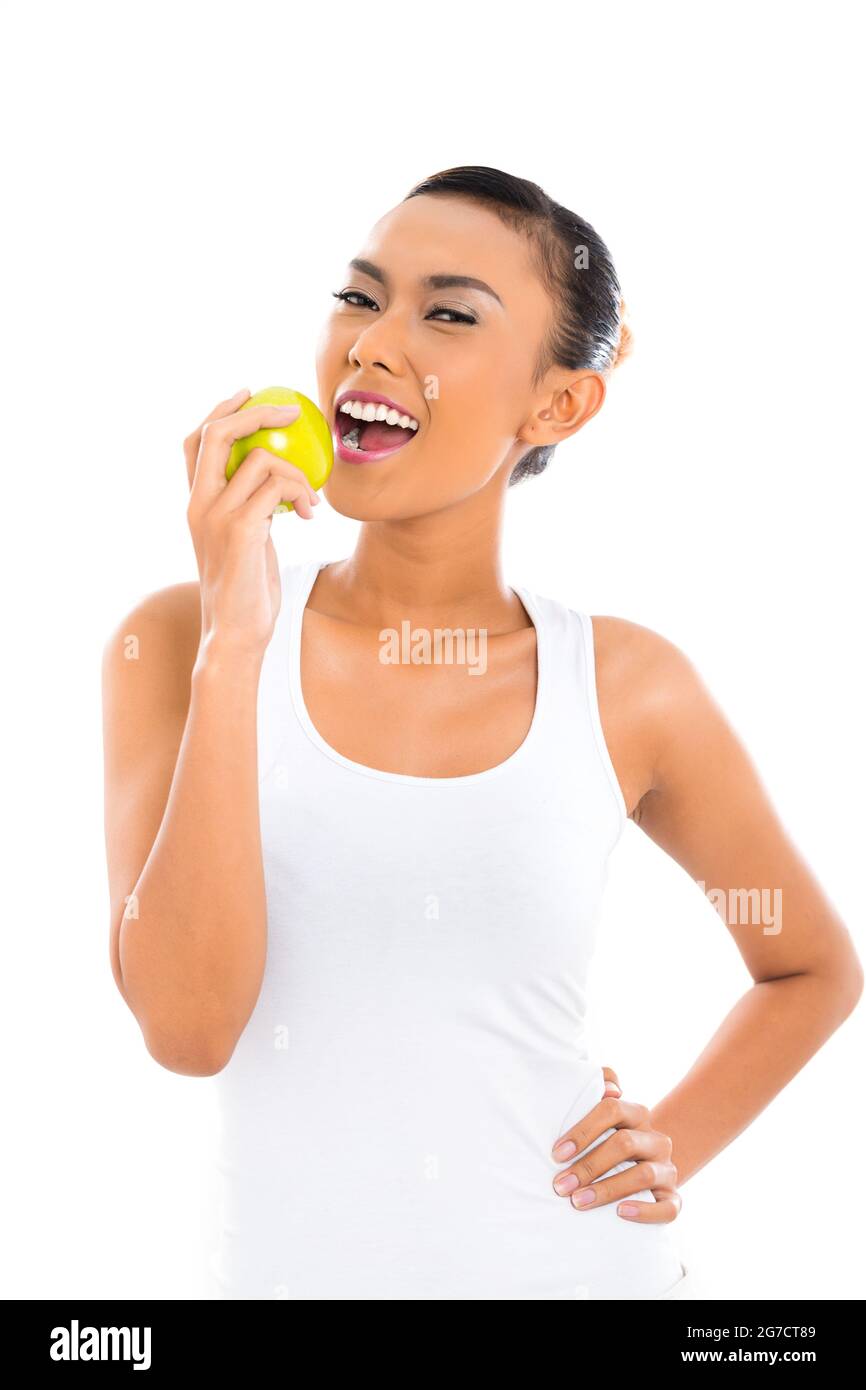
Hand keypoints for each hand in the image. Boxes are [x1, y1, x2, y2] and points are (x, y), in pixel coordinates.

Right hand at [184, 387, 320, 660]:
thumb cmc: (247, 593)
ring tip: (310, 504)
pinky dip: (301, 494)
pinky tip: (310, 515)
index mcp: (195, 504)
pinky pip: (277, 487)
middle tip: (292, 412)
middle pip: (218, 433)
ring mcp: (217, 516)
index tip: (249, 393)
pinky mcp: (241, 530)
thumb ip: (251, 509)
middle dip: (256, 412)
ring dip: (298, 474)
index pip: (195, 441)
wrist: (235, 634)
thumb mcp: (246, 541)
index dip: (220, 410)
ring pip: (262, 460)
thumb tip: (278, 481)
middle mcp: (198, 504)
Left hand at [550, 1065, 681, 1223]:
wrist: (644, 1170)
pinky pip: (667, 1208)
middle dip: (589, 1165)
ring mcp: (667, 1170)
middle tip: (561, 1185)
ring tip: (578, 1201)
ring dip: (607, 1189)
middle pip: (625, 1143)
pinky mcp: (673, 1198)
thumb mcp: (601, 1116)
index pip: (612, 1109)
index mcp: (636, 1114)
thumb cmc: (609, 1140)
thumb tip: (611, 1089)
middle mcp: (655, 1140)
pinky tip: (620, 1213)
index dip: (583, 1130)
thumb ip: (600, 1090)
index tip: (557, 1154)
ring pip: (644, 1175)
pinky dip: (645, 1211)